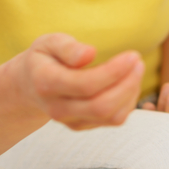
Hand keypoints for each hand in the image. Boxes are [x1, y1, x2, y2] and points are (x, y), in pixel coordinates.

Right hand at [18, 33, 143, 130]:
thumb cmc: (44, 57)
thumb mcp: (48, 43)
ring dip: (131, 93)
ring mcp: (70, 121)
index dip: (114, 72)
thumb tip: (90, 53)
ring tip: (136, 69)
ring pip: (111, 116)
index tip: (132, 55)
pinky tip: (129, 82)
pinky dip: (128, 101)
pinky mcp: (83, 126)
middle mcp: (58, 108)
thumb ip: (67, 47)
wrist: (30, 85)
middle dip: (128, 84)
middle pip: (101, 106)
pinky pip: (113, 120)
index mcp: (47, 83)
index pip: (85, 85)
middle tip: (138, 61)